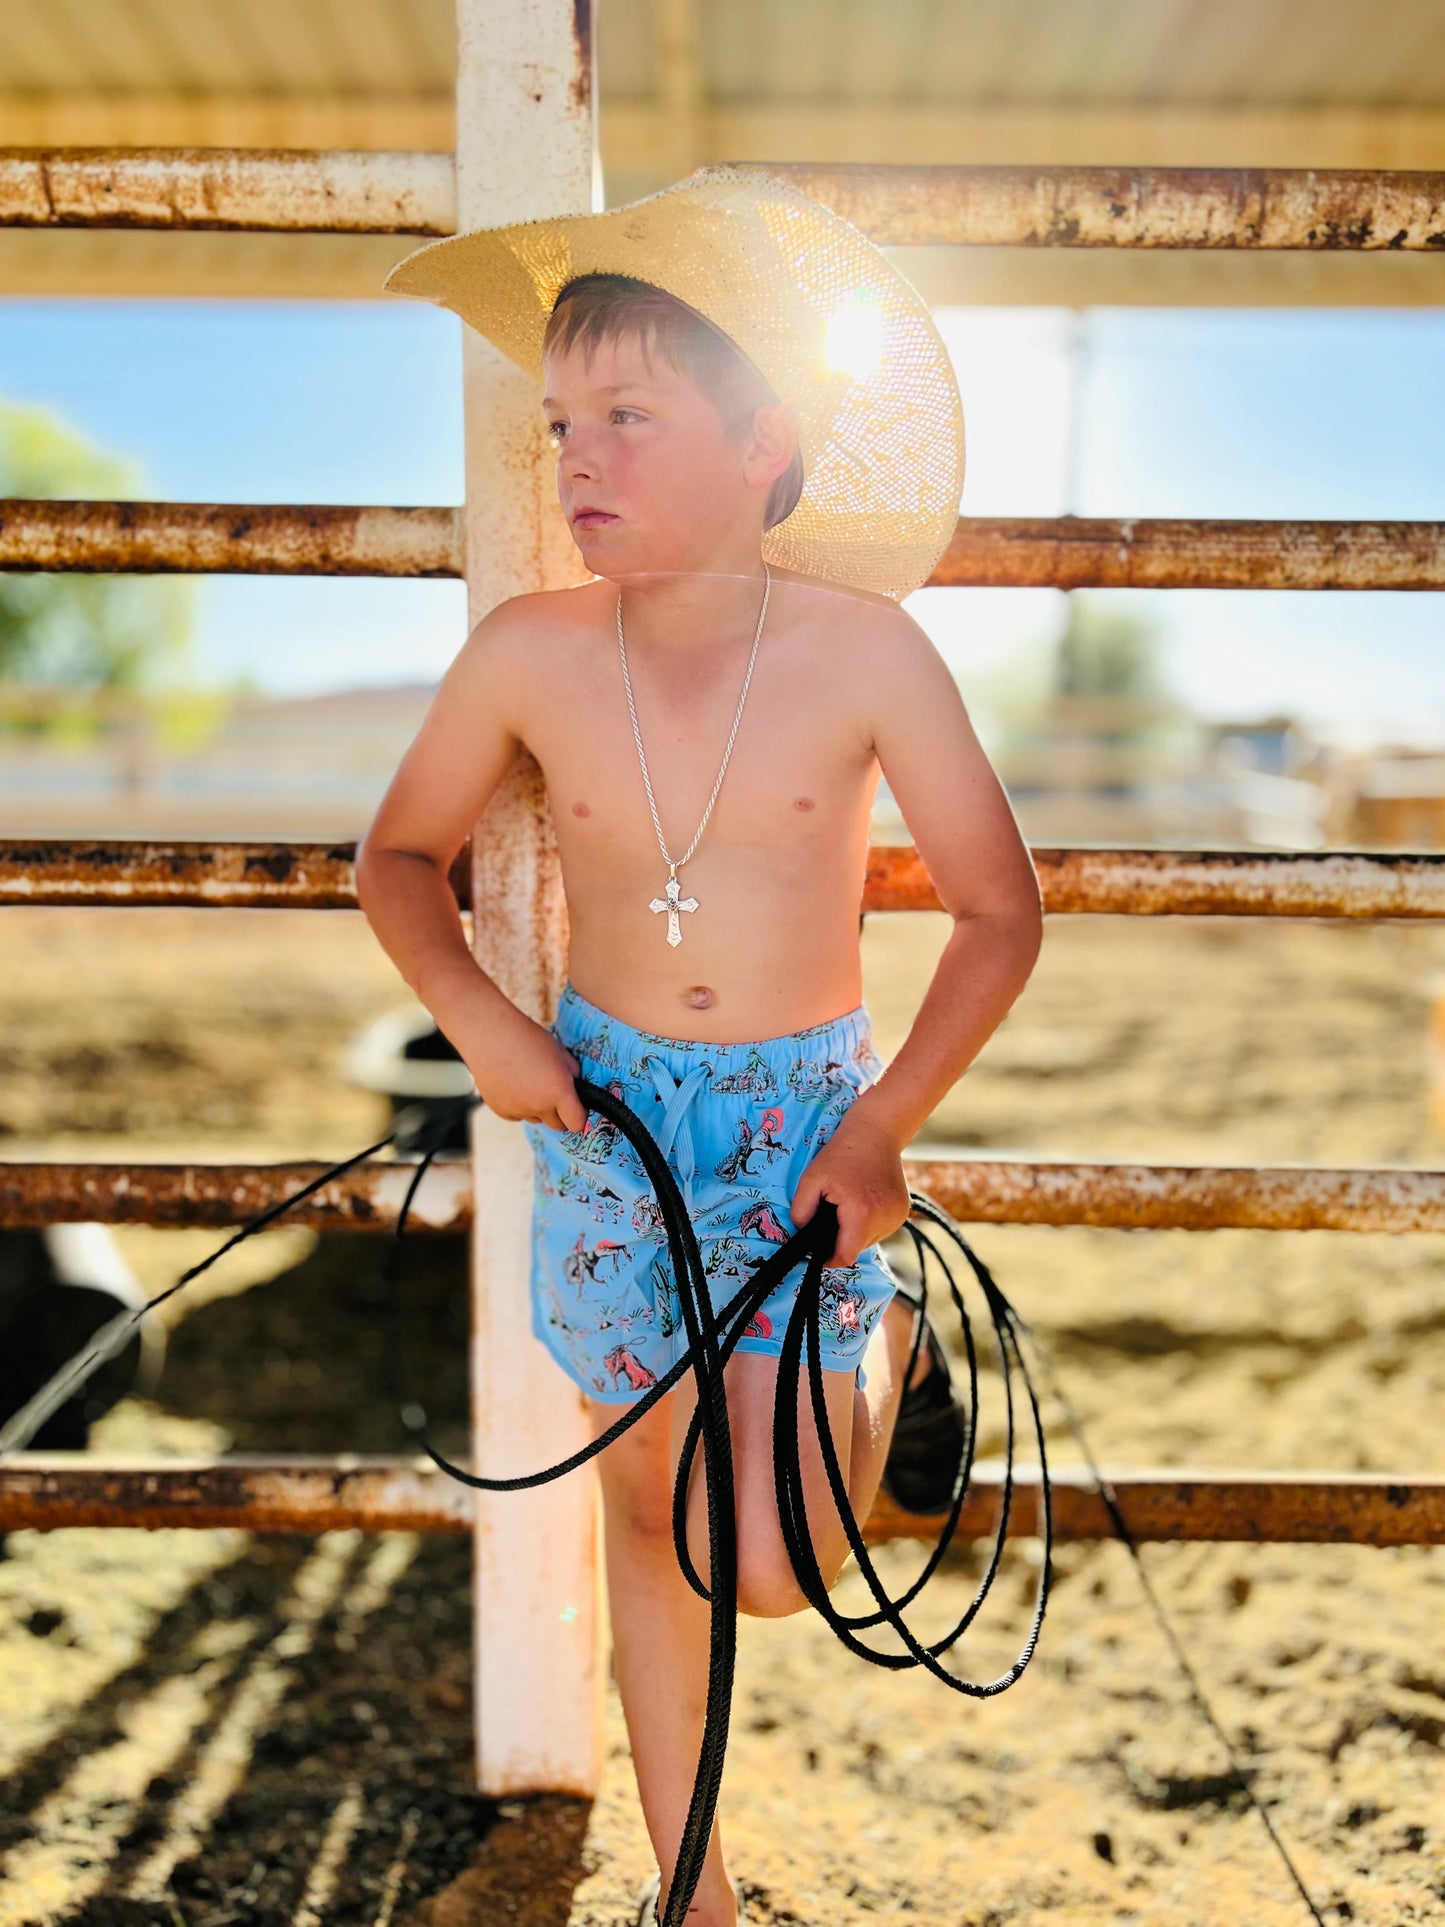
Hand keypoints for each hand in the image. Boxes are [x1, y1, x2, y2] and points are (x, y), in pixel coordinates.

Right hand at [461, 1003, 587, 1132]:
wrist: (489, 1034)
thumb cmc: (526, 1038)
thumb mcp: (560, 1053)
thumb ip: (573, 1075)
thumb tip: (578, 1091)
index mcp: (559, 1091)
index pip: (577, 1123)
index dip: (580, 1116)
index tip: (577, 1107)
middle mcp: (539, 1106)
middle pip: (558, 1126)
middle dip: (560, 1114)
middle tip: (553, 1091)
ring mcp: (518, 1110)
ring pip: (537, 1119)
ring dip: (538, 1109)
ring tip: (529, 1081)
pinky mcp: (501, 1111)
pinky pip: (518, 1115)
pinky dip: (519, 1105)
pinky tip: (513, 1084)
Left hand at [789, 1104, 911, 1267]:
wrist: (876, 1132)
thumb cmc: (841, 1154)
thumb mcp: (811, 1178)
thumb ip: (801, 1210)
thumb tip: (802, 1233)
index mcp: (861, 1213)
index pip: (846, 1255)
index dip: (830, 1258)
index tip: (819, 1253)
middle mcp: (884, 1218)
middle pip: (857, 1248)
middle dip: (841, 1239)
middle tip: (832, 1217)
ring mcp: (897, 1216)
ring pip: (870, 1240)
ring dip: (856, 1232)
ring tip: (848, 1207)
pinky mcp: (903, 1212)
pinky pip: (881, 1230)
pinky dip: (869, 1224)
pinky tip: (863, 1204)